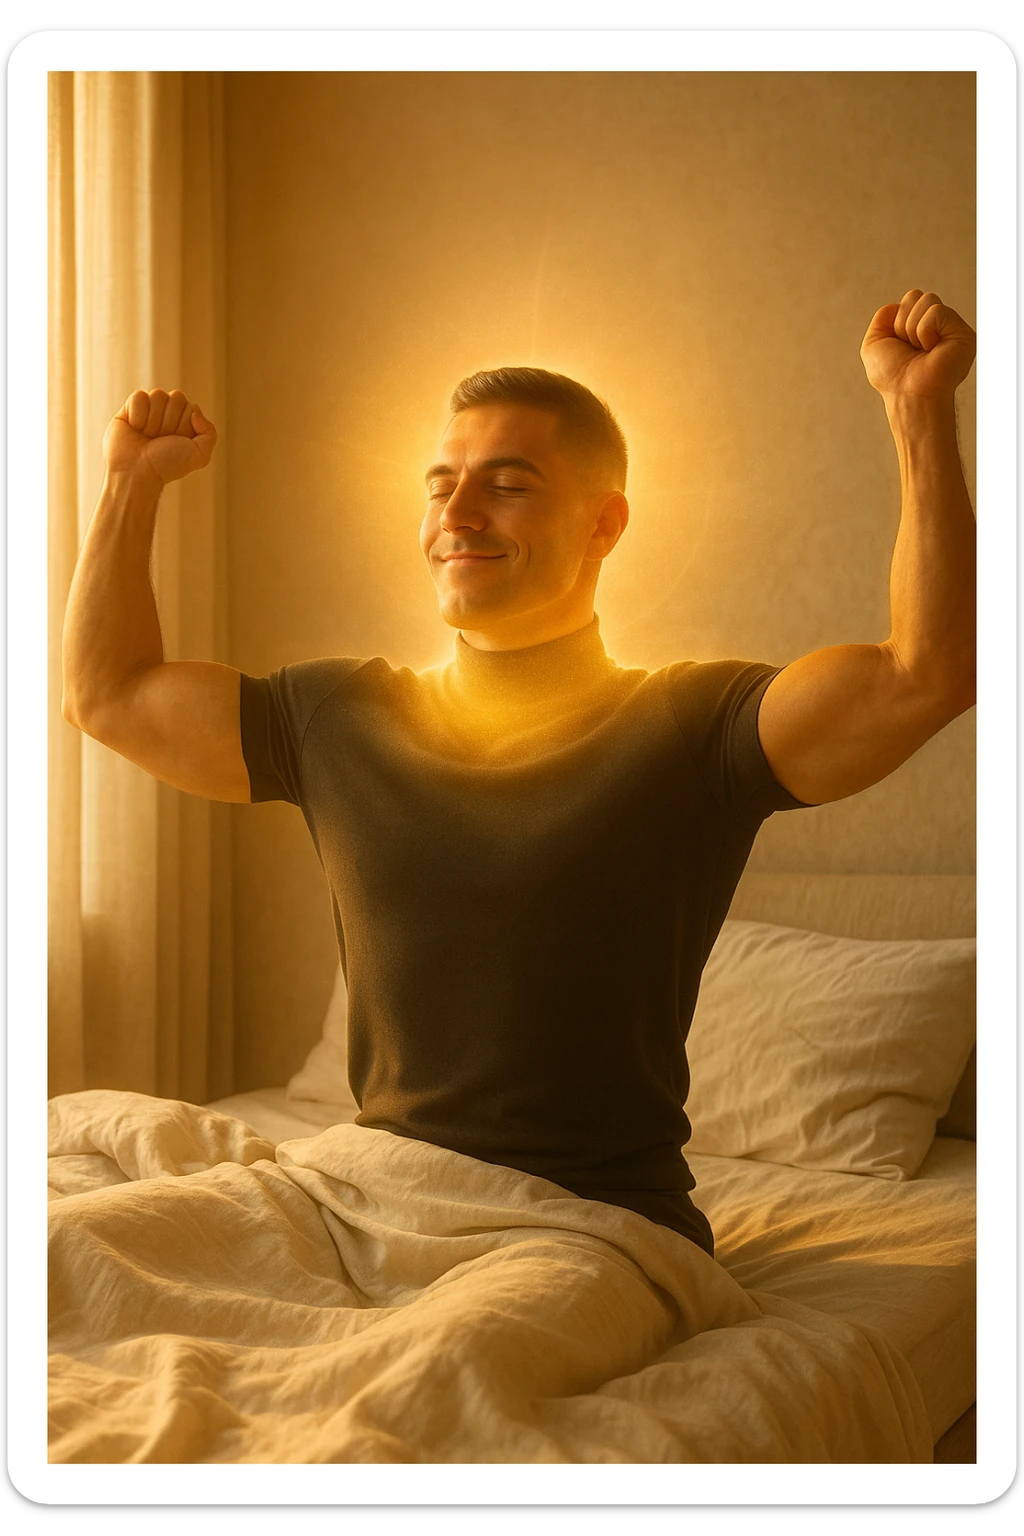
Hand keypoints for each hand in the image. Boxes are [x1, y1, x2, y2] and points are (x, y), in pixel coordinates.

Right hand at [102, 389, 217, 487]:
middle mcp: (168, 414)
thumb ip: (209, 433)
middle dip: (170, 422)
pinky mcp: (130, 407)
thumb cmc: (167, 465)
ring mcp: (150, 409)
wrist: (138, 472)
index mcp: (185, 422)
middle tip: (160, 439)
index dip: (184, 425)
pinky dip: (138, 414)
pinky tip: (136, 428)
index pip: (191, 407)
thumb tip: (196, 413)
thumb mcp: (199, 455)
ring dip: (154, 420)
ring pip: (158, 395)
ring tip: (147, 436)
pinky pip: (139, 396)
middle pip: (176, 398)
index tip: (176, 442)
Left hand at [860, 290, 975, 401]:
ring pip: (927, 299)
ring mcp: (953, 329)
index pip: (910, 298)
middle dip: (903, 322)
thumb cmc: (892, 377)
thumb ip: (882, 319)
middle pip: (916, 295)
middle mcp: (939, 326)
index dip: (897, 320)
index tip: (901, 345)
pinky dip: (925, 331)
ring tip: (921, 351)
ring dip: (913, 329)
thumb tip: (897, 304)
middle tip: (911, 349)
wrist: (907, 394)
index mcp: (921, 326)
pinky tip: (932, 349)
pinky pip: (937, 311)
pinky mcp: (964, 333)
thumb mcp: (874, 344)